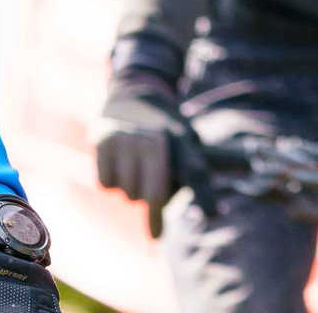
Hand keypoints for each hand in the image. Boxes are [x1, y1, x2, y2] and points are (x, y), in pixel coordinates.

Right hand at [94, 71, 204, 237]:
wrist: (134, 94)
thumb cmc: (166, 132)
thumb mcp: (188, 144)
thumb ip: (192, 178)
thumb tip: (186, 223)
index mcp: (182, 140)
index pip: (195, 173)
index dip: (205, 196)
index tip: (214, 215)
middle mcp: (155, 138)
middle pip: (155, 196)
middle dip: (155, 201)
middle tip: (154, 186)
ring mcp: (128, 138)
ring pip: (129, 194)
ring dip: (132, 190)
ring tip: (135, 165)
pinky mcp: (103, 140)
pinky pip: (106, 184)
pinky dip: (111, 181)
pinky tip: (118, 162)